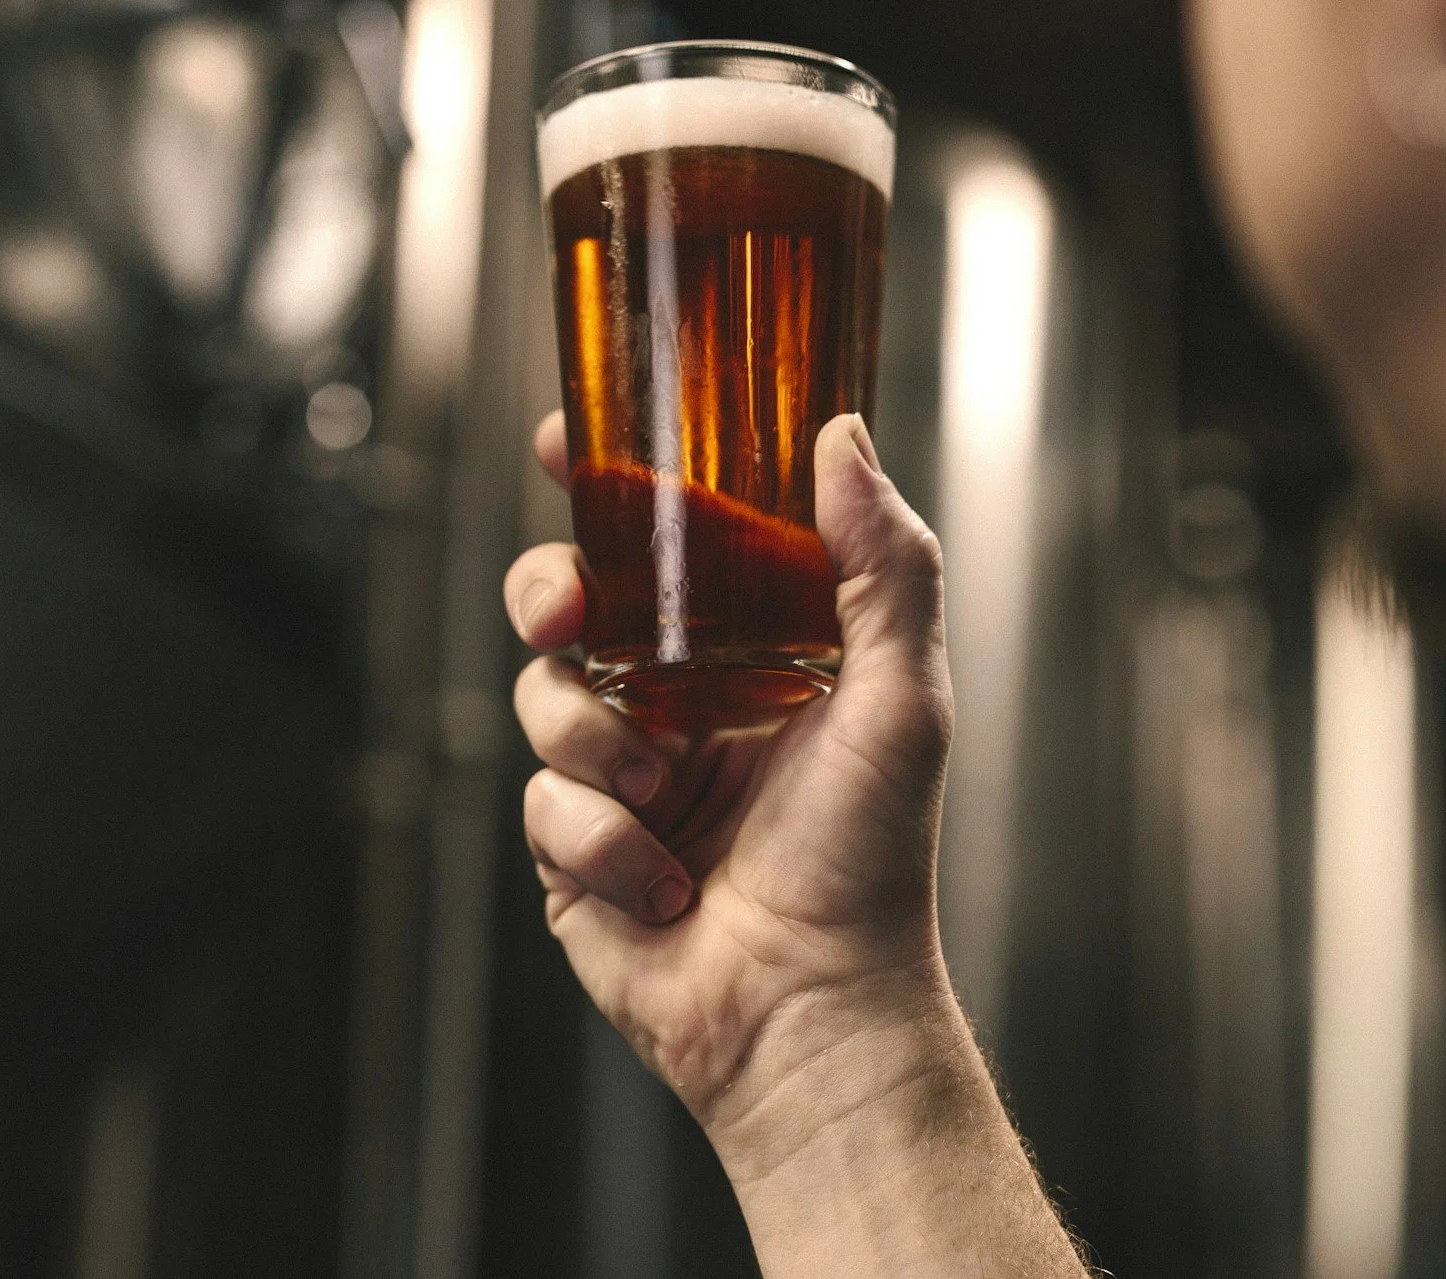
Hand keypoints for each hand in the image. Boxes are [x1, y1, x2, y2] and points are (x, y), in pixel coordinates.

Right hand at [502, 411, 955, 1146]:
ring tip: (665, 795)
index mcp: (753, 651)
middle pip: (570, 600)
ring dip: (596, 742)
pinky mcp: (575, 851)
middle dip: (551, 590)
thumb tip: (841, 435)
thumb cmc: (872, 861)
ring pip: (544, 697)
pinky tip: (662, 884)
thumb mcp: (903, 693)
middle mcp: (680, 701)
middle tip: (570, 614)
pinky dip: (601, 841)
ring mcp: (621, 775)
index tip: (566, 443)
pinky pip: (542, 804)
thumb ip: (883, 561)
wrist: (812, 1010)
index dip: (606, 485)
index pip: (666, 539)